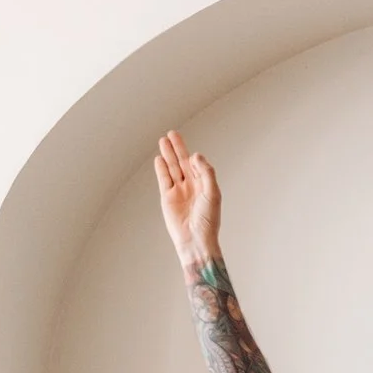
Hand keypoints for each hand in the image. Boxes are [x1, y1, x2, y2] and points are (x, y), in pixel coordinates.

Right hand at [154, 130, 221, 264]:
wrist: (195, 239)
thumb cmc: (207, 221)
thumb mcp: (213, 194)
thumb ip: (206, 173)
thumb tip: (195, 156)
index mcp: (205, 185)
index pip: (198, 165)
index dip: (195, 158)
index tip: (192, 155)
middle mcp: (192, 186)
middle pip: (183, 162)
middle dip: (178, 148)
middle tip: (172, 133)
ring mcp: (179, 191)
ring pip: (172, 168)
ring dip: (168, 154)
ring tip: (163, 140)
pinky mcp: (167, 197)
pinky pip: (164, 179)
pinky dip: (161, 168)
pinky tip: (159, 158)